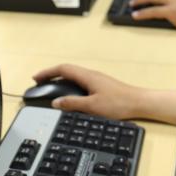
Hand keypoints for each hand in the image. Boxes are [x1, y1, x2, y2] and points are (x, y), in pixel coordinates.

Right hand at [31, 64, 147, 120]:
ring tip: (51, 88)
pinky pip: (80, 82)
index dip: (47, 72)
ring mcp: (97, 80)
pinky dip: (70, 85)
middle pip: (67, 70)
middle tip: (40, 82)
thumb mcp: (92, 106)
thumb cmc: (119, 103)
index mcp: (87, 76)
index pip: (63, 69)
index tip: (36, 77)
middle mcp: (91, 75)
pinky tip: (70, 95)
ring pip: (74, 76)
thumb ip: (72, 104)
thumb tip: (56, 102)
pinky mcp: (102, 86)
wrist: (139, 102)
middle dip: (52, 75)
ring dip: (61, 80)